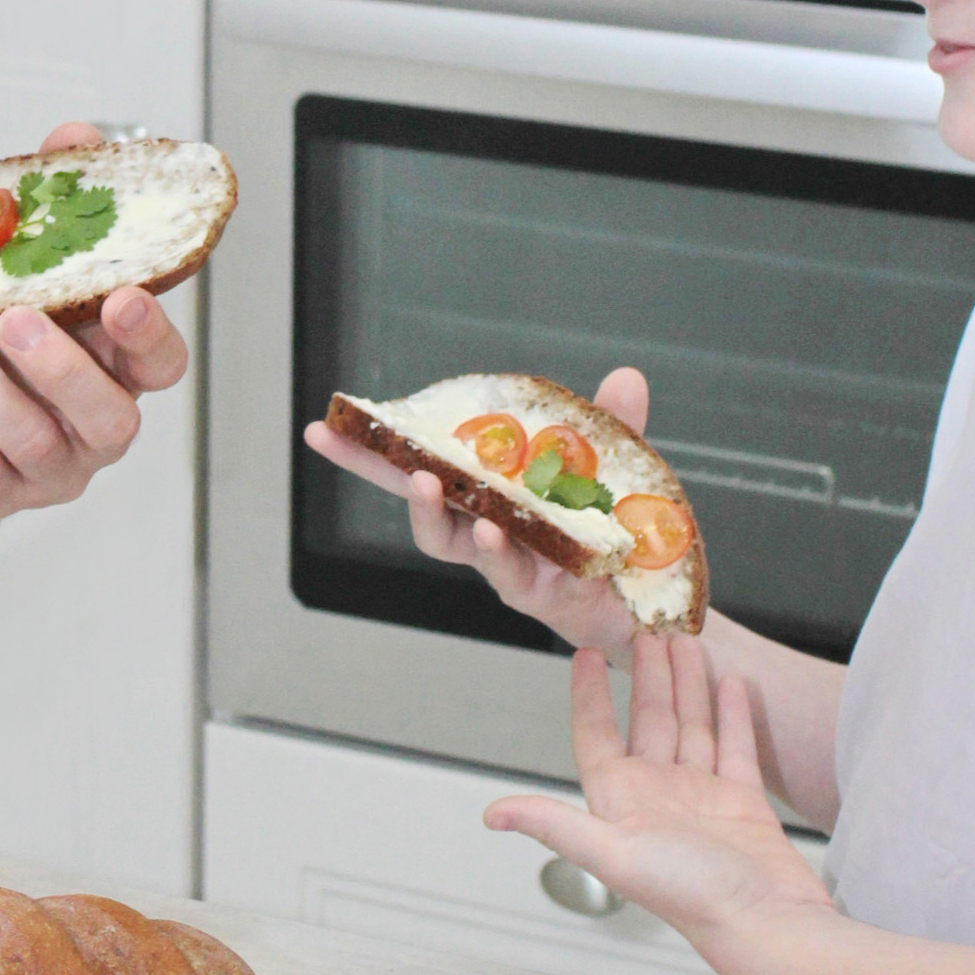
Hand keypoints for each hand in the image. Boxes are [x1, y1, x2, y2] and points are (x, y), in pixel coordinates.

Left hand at [0, 125, 187, 534]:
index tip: (121, 298)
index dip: (149, 336)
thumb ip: (54, 210)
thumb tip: (74, 138)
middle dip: (63, 368)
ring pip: (33, 440)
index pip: (162, 362)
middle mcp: (96, 424)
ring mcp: (52, 466)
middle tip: (14, 320)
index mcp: (117, 370)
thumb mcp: (22, 276)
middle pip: (109, 416)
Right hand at [301, 366, 651, 659]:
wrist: (647, 601)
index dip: (373, 444)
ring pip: (449, 541)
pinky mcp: (533, 590)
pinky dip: (498, 550)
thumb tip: (626, 374)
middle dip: (370, 468)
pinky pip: (506, 571)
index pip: (420, 460)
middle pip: (413, 495)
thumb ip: (613, 428)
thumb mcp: (615, 469)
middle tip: (340, 438)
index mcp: (487, 489)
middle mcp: (482, 524)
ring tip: (425, 482)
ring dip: (429, 511)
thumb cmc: (613, 534)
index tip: (327, 420)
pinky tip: (494, 530)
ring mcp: (503, 559)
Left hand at [483, 634, 834, 962]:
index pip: (596, 734)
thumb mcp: (611, 853)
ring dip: (687, 684)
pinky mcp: (742, 801)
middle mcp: (656, 795)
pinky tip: (731, 683)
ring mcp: (700, 796)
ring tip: (687, 642)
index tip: (584, 654)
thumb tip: (492, 814)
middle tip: (646, 628)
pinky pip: (734, 746)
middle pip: (646, 720)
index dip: (588, 693)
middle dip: (646, 675)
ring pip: (690, 725)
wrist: (764, 923)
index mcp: (620, 801)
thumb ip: (553, 824)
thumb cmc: (689, 895)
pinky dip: (732, 714)